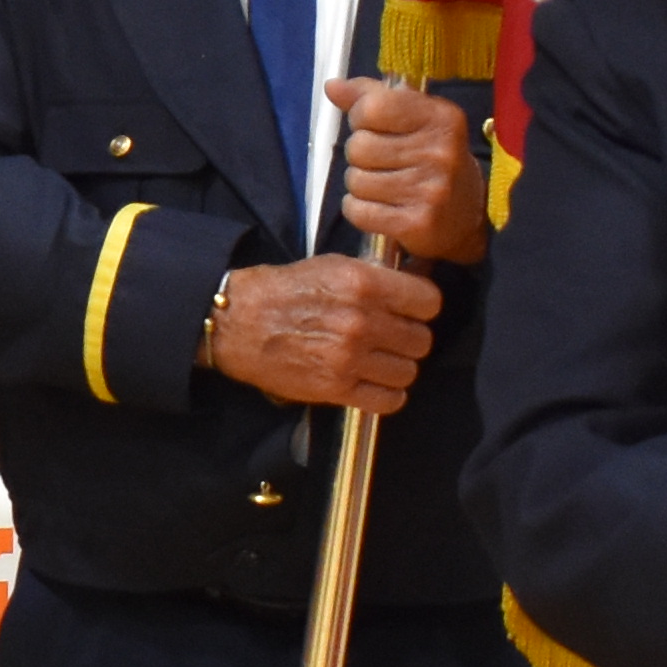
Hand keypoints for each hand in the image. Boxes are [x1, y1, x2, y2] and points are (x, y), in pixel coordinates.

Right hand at [204, 255, 438, 411]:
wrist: (237, 322)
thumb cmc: (284, 290)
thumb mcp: (332, 266)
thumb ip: (376, 276)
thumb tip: (417, 283)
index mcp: (363, 283)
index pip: (429, 302)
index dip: (422, 307)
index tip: (411, 311)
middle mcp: (361, 321)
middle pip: (422, 340)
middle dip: (409, 339)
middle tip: (392, 338)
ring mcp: (350, 357)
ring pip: (408, 371)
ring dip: (397, 368)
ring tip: (379, 361)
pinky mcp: (336, 388)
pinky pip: (389, 400)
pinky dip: (387, 394)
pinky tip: (373, 383)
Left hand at [326, 77, 486, 263]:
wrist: (467, 216)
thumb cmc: (432, 158)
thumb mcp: (414, 119)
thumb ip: (372, 98)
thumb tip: (332, 85)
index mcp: (441, 117)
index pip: (372, 107)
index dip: (361, 117)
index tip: (373, 127)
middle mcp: (440, 152)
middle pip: (359, 146)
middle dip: (360, 156)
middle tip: (381, 163)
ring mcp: (431, 190)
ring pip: (355, 181)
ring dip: (360, 185)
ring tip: (382, 186)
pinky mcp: (417, 223)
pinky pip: (358, 211)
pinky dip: (359, 210)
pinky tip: (380, 208)